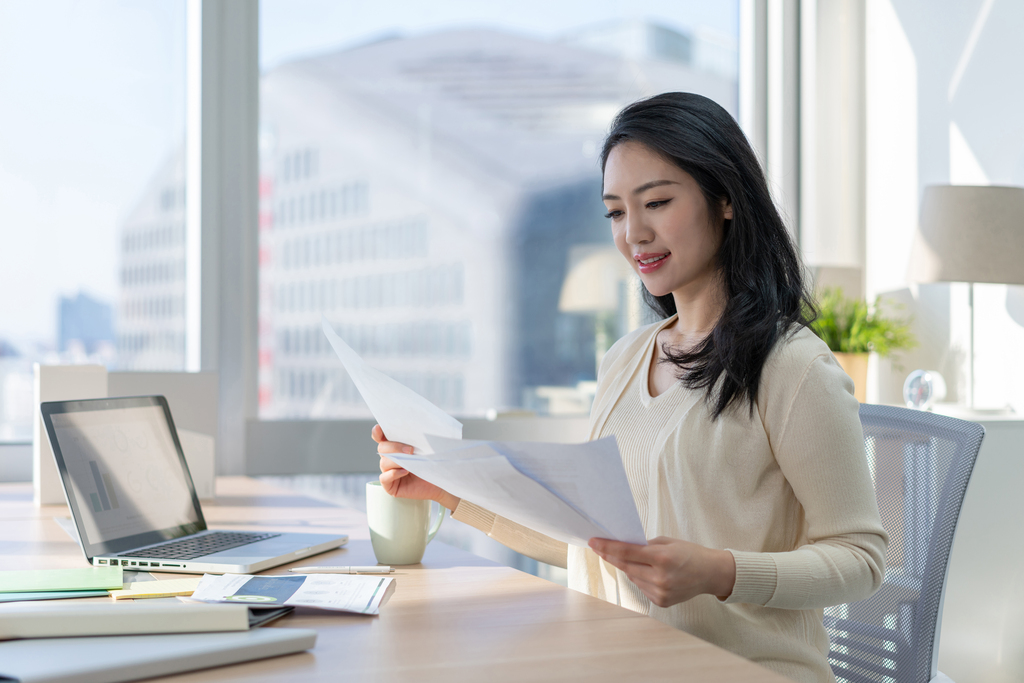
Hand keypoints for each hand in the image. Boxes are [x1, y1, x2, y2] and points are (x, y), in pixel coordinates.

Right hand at [371, 425, 460, 510]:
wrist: (439, 482)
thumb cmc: (431, 464)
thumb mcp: (424, 450)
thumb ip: (414, 441)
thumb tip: (412, 432)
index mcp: (395, 447)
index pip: (380, 437)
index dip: (377, 432)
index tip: (379, 428)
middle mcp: (389, 458)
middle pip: (382, 448)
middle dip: (394, 447)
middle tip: (411, 450)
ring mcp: (388, 472)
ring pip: (384, 463)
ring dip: (396, 461)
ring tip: (410, 463)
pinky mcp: (390, 486)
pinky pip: (384, 478)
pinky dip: (393, 473)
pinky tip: (405, 472)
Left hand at [588, 536, 735, 607]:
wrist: (710, 573)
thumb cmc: (690, 553)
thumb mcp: (667, 542)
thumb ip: (645, 545)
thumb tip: (621, 547)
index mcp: (662, 558)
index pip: (626, 552)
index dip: (607, 547)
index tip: (593, 542)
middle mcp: (660, 578)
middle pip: (625, 566)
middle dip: (611, 556)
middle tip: (599, 547)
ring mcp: (660, 592)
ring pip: (632, 577)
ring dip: (629, 567)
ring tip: (639, 560)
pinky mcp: (661, 602)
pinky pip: (641, 587)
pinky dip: (640, 578)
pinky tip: (650, 573)